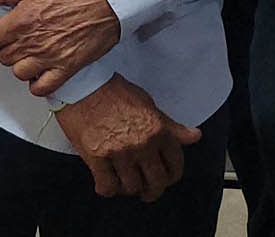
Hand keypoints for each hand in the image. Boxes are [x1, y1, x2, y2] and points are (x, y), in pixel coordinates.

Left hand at [0, 0, 119, 96]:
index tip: (9, 30)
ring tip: (32, 55)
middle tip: (22, 41)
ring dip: (23, 66)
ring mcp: (49, 58)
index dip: (0, 34)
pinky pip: (42, 88)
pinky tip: (42, 72)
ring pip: (19, 73)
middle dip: (10, 49)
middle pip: (4, 57)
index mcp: (22, 20)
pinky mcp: (66, 69)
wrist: (107, 1)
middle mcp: (33, 42)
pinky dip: (39, 84)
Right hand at [54, 75, 202, 200]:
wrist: (80, 84)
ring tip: (123, 183)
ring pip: (132, 187)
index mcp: (157, 130)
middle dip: (153, 190)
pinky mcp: (96, 157)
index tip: (165, 177)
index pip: (174, 166)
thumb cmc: (112, 90)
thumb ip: (170, 125)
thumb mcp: (147, 103)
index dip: (171, 176)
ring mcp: (119, 152)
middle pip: (156, 182)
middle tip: (146, 190)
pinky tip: (105, 183)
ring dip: (129, 189)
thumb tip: (194, 136)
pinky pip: (107, 185)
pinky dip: (107, 189)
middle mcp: (141, 144)